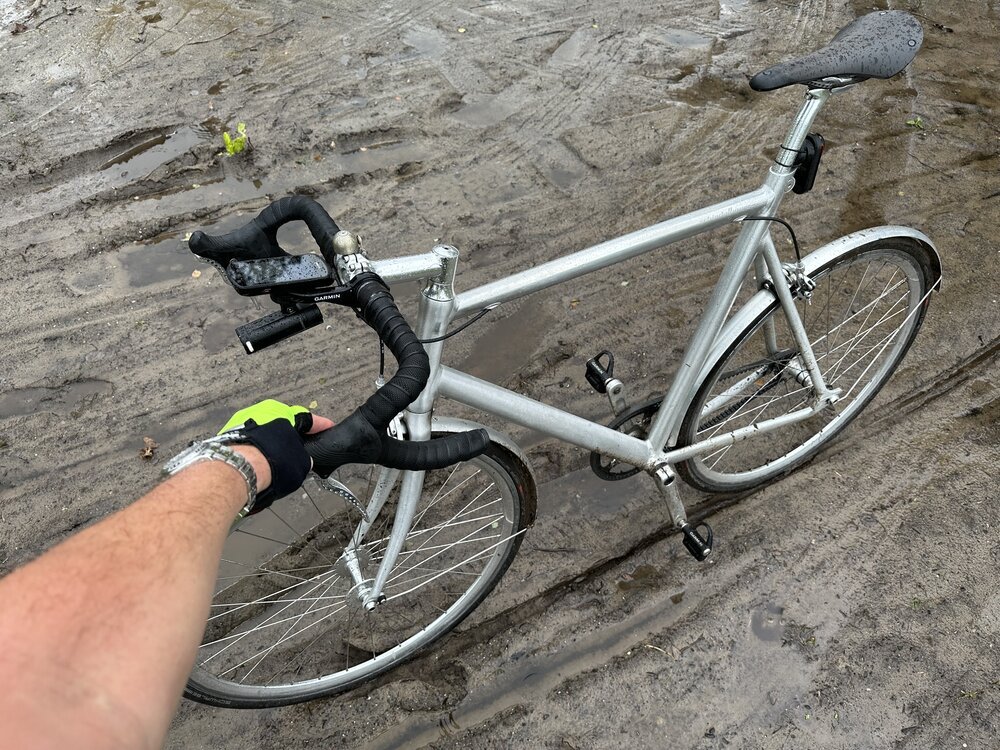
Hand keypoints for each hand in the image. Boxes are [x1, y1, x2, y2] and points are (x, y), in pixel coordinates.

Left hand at [219, 399, 333, 512]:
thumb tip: (303, 462)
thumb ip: (304, 459)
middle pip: (280, 425)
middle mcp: (260, 411)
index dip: (319, 426)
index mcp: (283, 411)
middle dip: (289, 438)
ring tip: (275, 465)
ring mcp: (241, 423)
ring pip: (261, 435)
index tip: (328, 428)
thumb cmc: (272, 462)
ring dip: (269, 447)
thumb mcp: (301, 463)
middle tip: (297, 452)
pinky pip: (246, 445)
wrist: (238, 470)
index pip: (306, 419)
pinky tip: (258, 467)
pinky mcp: (225, 438)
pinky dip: (253, 453)